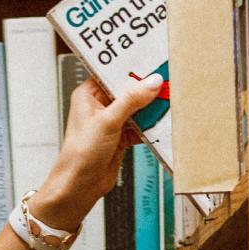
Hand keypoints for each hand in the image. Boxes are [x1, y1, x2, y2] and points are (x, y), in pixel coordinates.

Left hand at [31, 73, 162, 230]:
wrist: (80, 185)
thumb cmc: (80, 153)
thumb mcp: (108, 121)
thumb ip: (131, 100)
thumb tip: (151, 82)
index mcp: (88, 94)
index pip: (112, 74)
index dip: (131, 69)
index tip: (152, 64)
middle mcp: (99, 106)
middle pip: (128, 91)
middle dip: (146, 90)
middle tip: (166, 82)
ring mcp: (111, 122)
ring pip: (136, 109)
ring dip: (150, 108)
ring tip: (167, 101)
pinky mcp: (121, 137)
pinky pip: (140, 126)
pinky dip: (151, 126)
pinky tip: (162, 122)